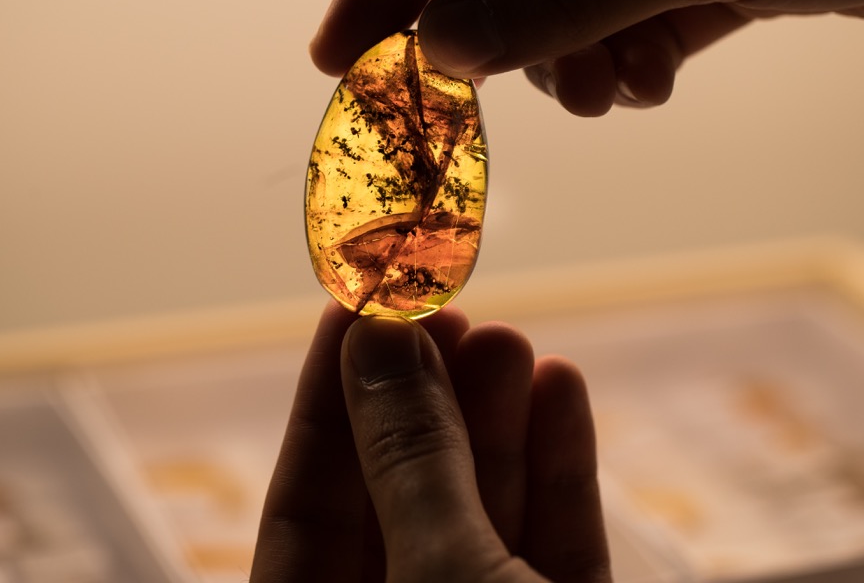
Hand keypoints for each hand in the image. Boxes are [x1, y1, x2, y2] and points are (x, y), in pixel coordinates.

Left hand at [251, 302, 608, 581]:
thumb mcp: (442, 571)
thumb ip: (412, 459)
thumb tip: (378, 340)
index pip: (304, 509)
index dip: (327, 399)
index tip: (353, 306)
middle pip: (399, 500)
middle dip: (426, 399)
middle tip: (442, 309)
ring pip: (482, 518)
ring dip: (497, 421)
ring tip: (504, 337)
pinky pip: (556, 546)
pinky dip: (559, 470)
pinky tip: (559, 387)